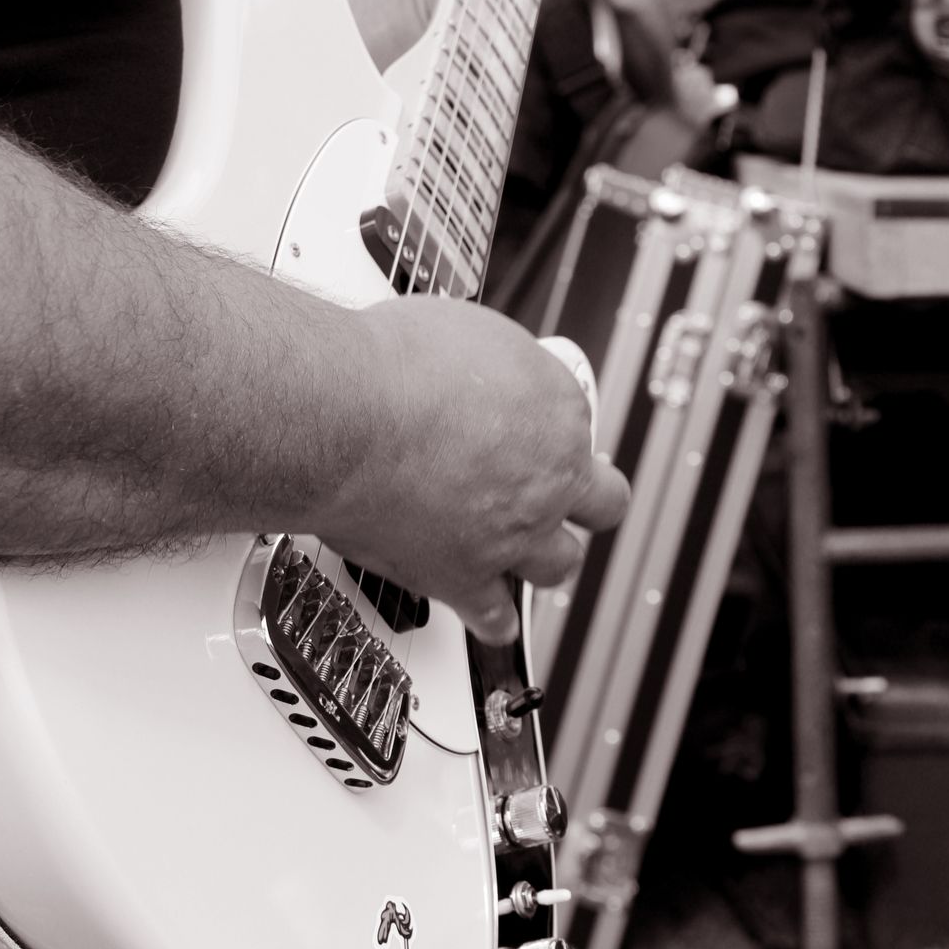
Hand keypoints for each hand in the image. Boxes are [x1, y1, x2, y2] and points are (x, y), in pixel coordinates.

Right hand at [317, 296, 629, 643]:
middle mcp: (548, 477)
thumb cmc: (392, 365)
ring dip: (545, 556)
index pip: (580, 428)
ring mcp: (512, 533)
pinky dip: (493, 618)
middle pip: (603, 502)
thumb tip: (480, 368)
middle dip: (584, 499)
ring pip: (560, 564)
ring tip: (527, 548)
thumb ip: (491, 365)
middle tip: (559, 492)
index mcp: (557, 409)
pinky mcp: (464, 577)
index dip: (553, 431)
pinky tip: (492, 615)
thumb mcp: (467, 330)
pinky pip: (494, 616)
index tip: (531, 429)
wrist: (345, 416)